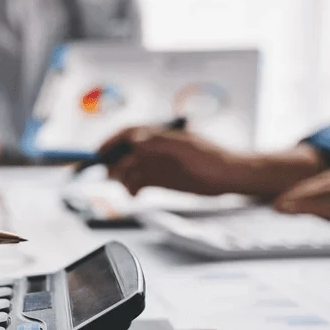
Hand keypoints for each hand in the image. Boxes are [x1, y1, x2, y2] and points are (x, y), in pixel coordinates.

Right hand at [102, 126, 244, 195]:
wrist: (231, 177)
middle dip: (113, 163)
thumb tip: (135, 139)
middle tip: (109, 176)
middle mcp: (155, 150)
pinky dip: (132, 189)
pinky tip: (135, 195)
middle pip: (124, 153)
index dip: (111, 142)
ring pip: (129, 170)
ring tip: (127, 189)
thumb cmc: (213, 158)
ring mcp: (157, 165)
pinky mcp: (162, 180)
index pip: (127, 134)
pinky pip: (139, 183)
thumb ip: (159, 143)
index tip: (98, 153)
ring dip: (123, 179)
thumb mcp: (185, 148)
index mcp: (159, 135)